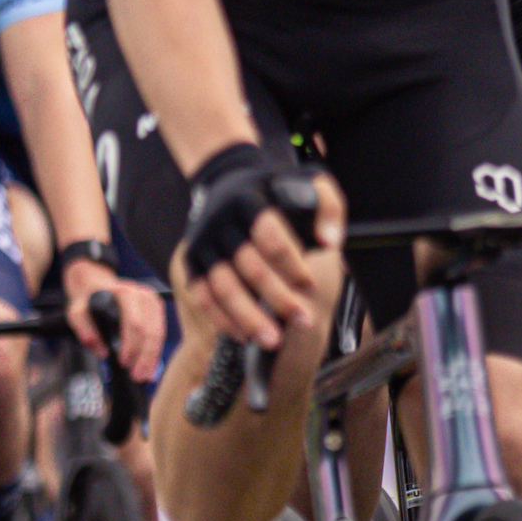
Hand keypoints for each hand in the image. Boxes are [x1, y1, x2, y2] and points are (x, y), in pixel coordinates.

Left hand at [61, 259, 164, 380]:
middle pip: (150, 330)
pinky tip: (150, 365)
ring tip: (144, 375)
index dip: (131, 346)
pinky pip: (161, 332)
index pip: (134, 323)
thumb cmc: (87, 299)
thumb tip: (101, 351)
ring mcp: (151, 300)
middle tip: (136, 375)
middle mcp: (141, 294)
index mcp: (123, 293)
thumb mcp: (76, 312)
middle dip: (144, 356)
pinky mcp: (156, 307)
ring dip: (152, 357)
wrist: (95, 284)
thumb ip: (84, 329)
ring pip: (159, 333)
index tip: (124, 363)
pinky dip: (156, 351)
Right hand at [174, 146, 344, 345]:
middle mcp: (221, 222)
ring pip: (222, 286)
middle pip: (248, 266)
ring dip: (248, 317)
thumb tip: (329, 241)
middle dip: (278, 298)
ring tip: (273, 339)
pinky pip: (203, 296)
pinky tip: (245, 334)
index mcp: (249, 201)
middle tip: (303, 320)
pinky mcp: (192, 263)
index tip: (309, 285)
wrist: (226, 181)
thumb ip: (327, 208)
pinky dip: (222, 319)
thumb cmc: (274, 192)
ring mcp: (203, 244)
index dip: (291, 264)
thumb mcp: (308, 184)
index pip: (269, 235)